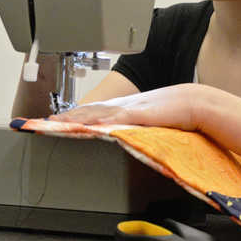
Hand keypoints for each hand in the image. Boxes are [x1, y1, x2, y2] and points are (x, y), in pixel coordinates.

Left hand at [48, 83, 210, 130]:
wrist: (196, 103)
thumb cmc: (177, 114)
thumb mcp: (151, 121)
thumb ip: (134, 128)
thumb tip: (120, 138)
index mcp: (125, 106)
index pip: (93, 110)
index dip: (73, 115)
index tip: (54, 120)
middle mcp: (123, 105)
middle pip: (88, 111)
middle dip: (66, 117)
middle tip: (44, 122)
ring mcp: (129, 108)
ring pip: (95, 113)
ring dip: (74, 119)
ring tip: (55, 124)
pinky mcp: (138, 115)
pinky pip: (112, 119)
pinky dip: (97, 122)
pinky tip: (84, 127)